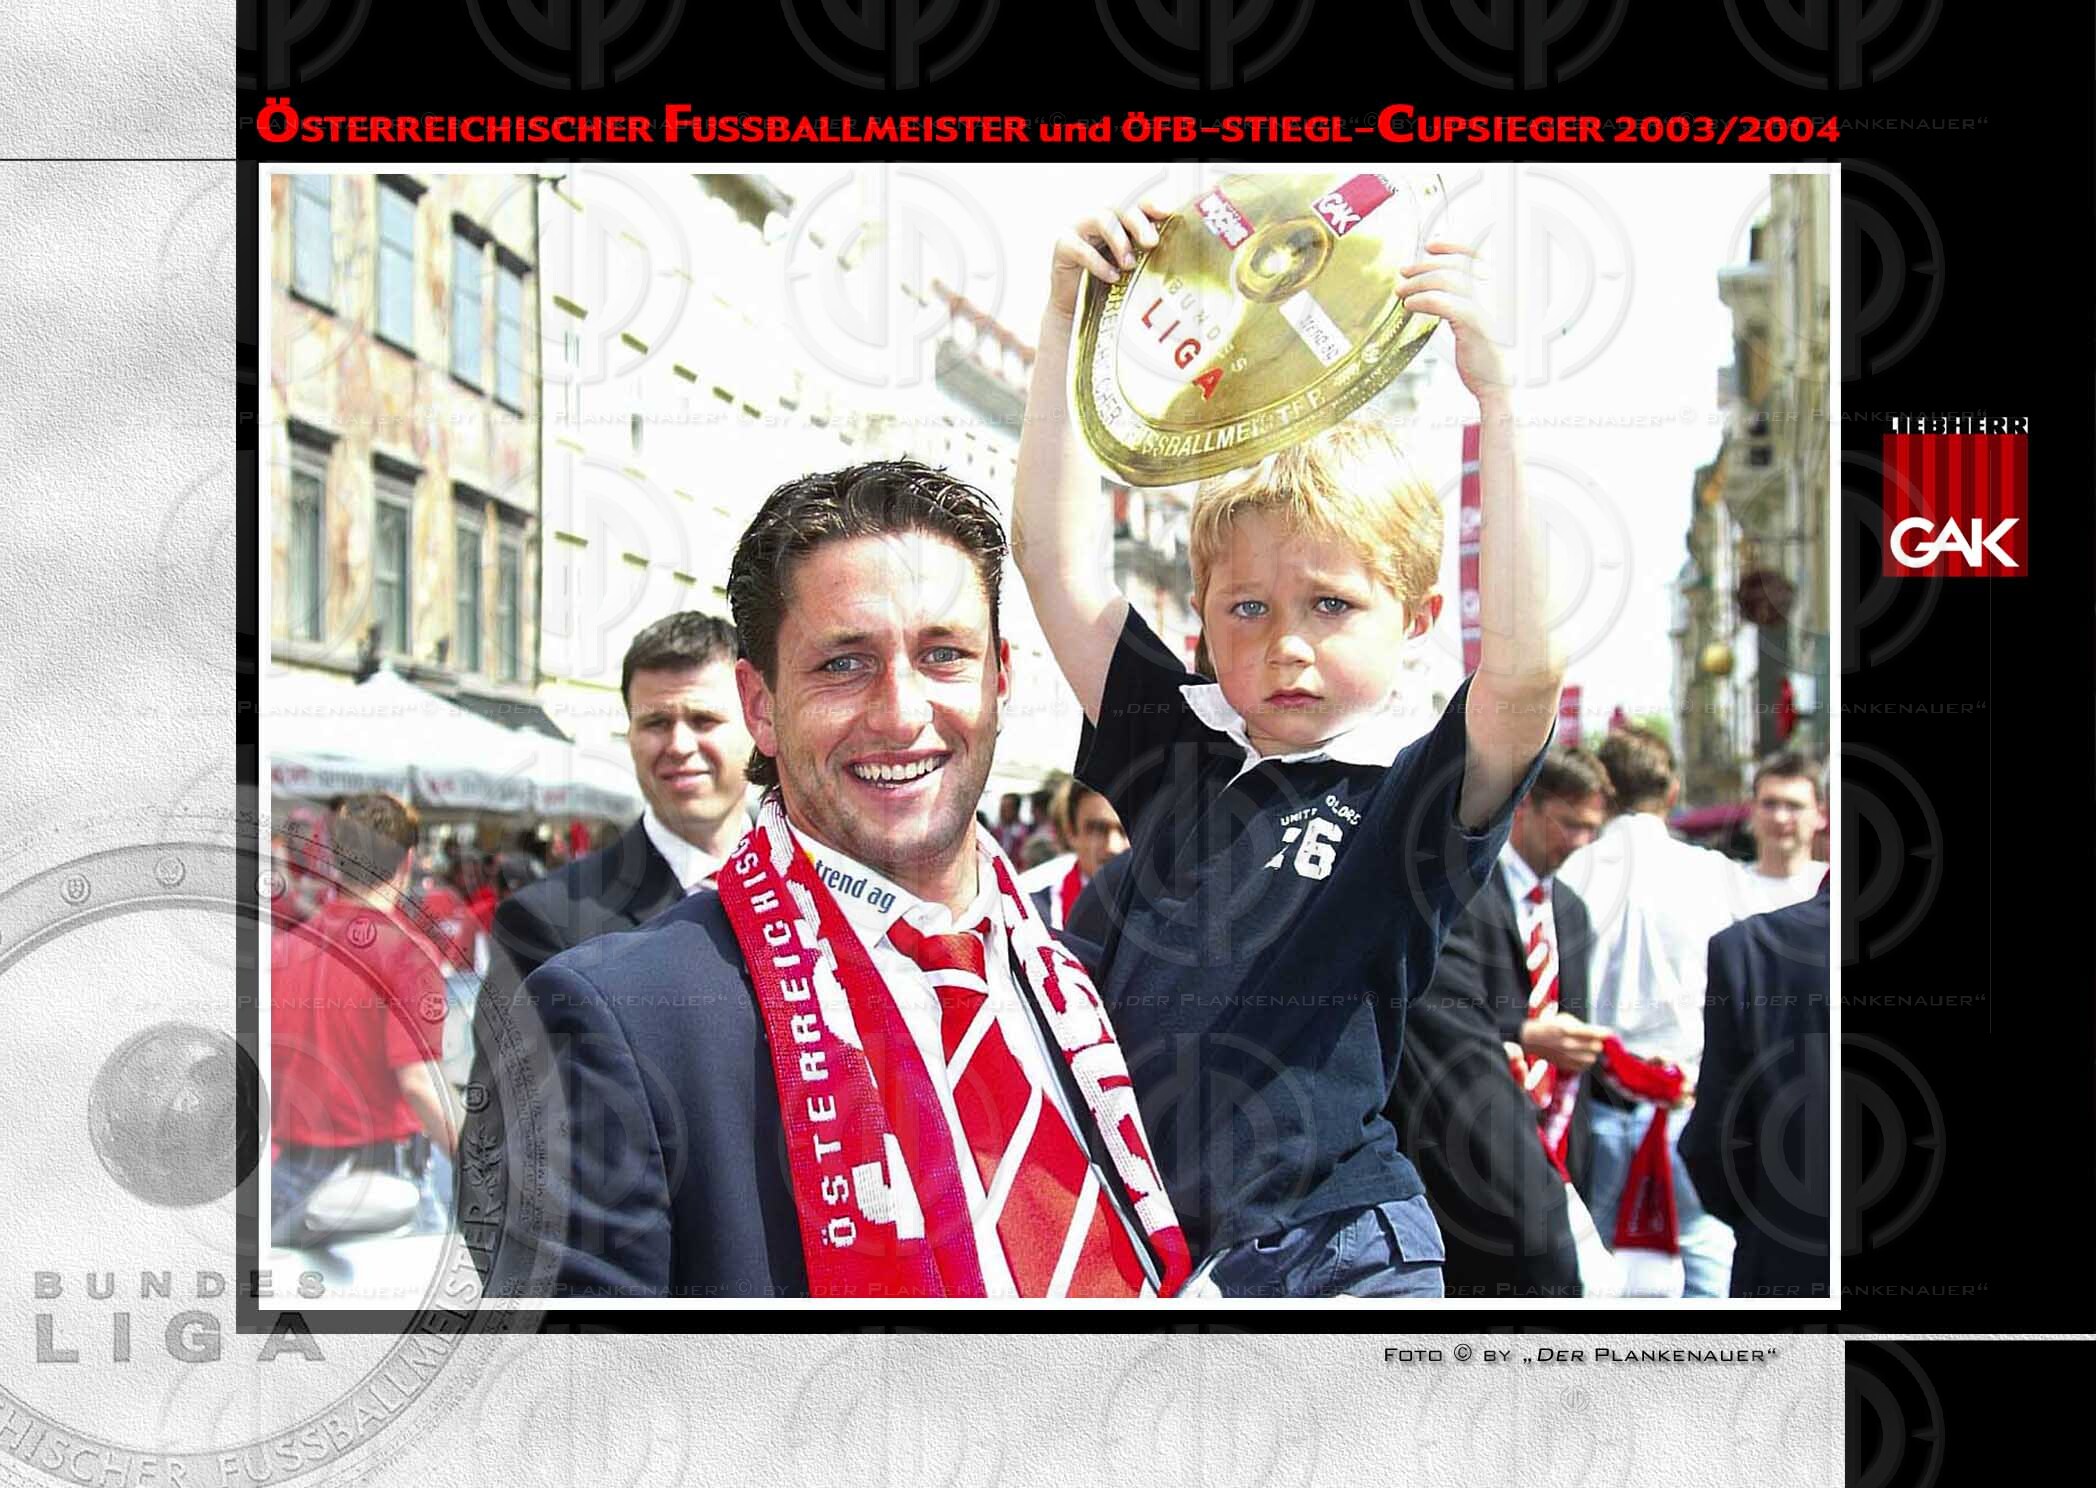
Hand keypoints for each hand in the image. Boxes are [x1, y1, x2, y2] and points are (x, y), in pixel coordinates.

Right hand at [1047, 199, 1171, 321]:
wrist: (1080, 310)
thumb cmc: (1110, 286)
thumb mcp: (1133, 269)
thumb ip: (1147, 255)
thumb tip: (1177, 252)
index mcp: (1120, 220)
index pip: (1137, 204)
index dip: (1152, 205)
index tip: (1166, 213)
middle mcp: (1099, 218)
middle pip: (1121, 206)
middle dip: (1138, 222)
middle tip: (1151, 242)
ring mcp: (1079, 228)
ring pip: (1101, 219)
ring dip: (1119, 240)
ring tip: (1129, 264)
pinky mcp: (1063, 245)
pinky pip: (1081, 247)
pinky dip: (1099, 263)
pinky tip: (1112, 277)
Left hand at [1395, 240, 1510, 402]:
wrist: (1500, 384)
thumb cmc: (1486, 352)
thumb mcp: (1479, 318)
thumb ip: (1465, 296)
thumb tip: (1435, 275)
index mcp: (1502, 286)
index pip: (1476, 253)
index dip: (1452, 245)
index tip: (1429, 246)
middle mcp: (1499, 290)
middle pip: (1456, 265)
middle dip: (1425, 265)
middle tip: (1404, 272)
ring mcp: (1490, 306)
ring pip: (1446, 280)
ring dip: (1418, 283)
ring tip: (1402, 292)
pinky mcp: (1476, 323)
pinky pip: (1443, 303)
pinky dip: (1422, 300)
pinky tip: (1410, 306)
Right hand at [1520, 1013, 1607, 1073]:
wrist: (1531, 1039)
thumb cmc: (1549, 1026)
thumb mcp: (1565, 1019)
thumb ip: (1583, 1026)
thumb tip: (1600, 1033)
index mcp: (1567, 1029)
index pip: (1593, 1033)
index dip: (1603, 1033)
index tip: (1608, 1033)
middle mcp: (1567, 1044)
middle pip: (1595, 1047)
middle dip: (1597, 1042)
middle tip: (1593, 1039)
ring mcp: (1566, 1056)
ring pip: (1592, 1058)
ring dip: (1592, 1053)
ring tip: (1586, 1047)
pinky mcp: (1565, 1065)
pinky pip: (1584, 1066)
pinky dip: (1585, 1061)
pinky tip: (1581, 1055)